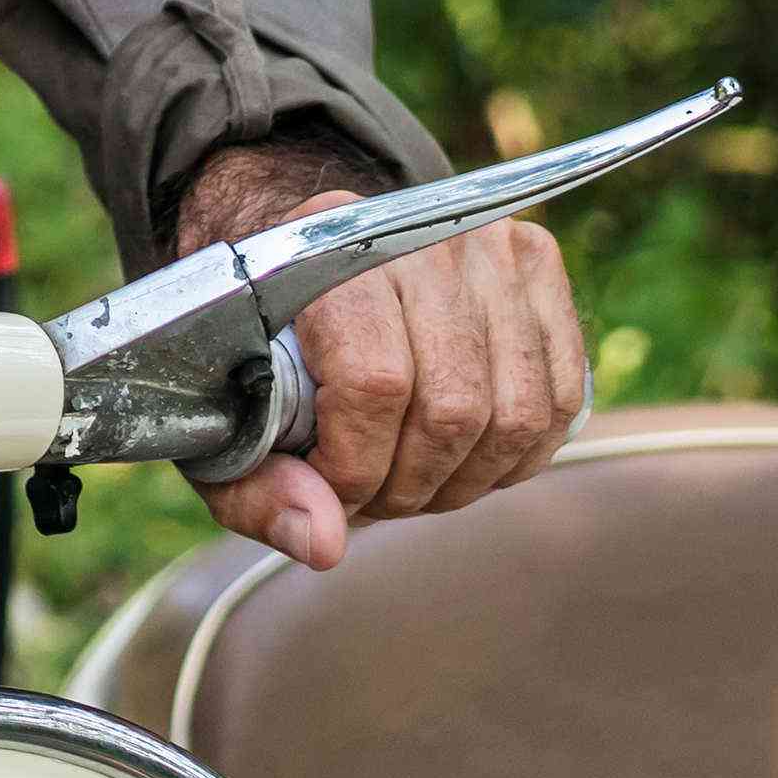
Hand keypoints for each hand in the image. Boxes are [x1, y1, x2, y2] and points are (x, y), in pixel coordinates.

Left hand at [170, 139, 595, 571]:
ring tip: (413, 482)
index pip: (375, 382)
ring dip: (467, 479)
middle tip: (372, 498)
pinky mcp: (534, 260)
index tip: (330, 489)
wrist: (291, 240)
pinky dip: (516, 455)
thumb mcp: (217, 408)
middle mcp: (413, 232)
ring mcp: (484, 242)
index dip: (359, 466)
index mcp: (317, 247)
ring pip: (518, 413)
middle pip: (454, 407)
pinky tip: (466, 459)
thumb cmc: (251, 331)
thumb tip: (326, 544)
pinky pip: (560, 396)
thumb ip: (255, 486)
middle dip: (411, 485)